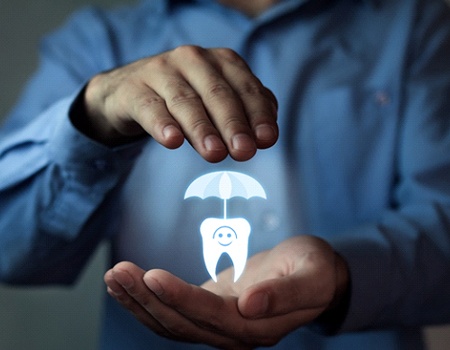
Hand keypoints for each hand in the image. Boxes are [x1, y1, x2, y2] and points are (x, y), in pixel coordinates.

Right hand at [80, 45, 277, 161]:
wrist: (130, 90)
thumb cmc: (186, 97)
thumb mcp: (217, 101)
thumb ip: (245, 112)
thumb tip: (266, 134)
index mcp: (221, 62)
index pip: (246, 89)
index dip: (258, 115)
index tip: (266, 140)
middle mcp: (193, 60)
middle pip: (217, 94)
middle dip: (233, 124)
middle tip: (244, 151)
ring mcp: (161, 71)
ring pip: (186, 101)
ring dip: (202, 128)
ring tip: (214, 153)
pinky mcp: (134, 89)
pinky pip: (150, 107)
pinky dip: (162, 124)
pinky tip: (172, 140)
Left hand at [104, 236, 349, 348]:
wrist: (312, 275)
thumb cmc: (314, 270)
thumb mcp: (311, 275)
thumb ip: (284, 294)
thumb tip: (251, 305)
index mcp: (256, 329)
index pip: (210, 317)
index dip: (179, 299)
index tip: (152, 276)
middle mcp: (232, 335)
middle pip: (181, 323)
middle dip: (146, 298)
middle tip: (119, 271)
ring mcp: (218, 326)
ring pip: (170, 322)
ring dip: (139, 301)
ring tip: (114, 276)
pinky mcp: (209, 312)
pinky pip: (173, 312)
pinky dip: (147, 301)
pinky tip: (127, 286)